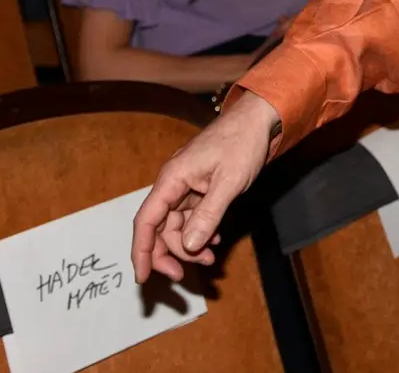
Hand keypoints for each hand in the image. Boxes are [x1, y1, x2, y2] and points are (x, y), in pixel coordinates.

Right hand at [131, 91, 279, 283]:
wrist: (258, 120)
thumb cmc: (242, 144)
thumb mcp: (229, 182)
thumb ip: (208, 215)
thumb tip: (187, 246)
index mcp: (172, 179)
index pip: (146, 220)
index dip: (140, 250)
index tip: (143, 278)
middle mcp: (173, 183)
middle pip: (159, 227)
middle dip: (169, 254)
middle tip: (184, 276)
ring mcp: (186, 185)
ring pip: (177, 225)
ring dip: (189, 245)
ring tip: (210, 258)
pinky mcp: (199, 187)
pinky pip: (191, 216)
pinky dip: (200, 231)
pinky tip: (215, 240)